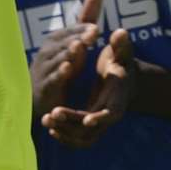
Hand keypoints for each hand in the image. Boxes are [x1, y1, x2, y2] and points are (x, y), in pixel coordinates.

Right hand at [31, 0, 102, 119]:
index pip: (73, 30)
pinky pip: (52, 78)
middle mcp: (49, 50)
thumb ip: (86, 20)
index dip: (84, 28)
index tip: (97, 27)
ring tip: (80, 46)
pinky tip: (67, 69)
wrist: (40, 97)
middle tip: (94, 32)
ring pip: (58, 57)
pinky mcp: (44, 86)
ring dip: (69, 51)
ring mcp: (45, 67)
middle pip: (66, 41)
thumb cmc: (60, 65)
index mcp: (57, 38)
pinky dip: (59, 73)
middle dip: (79, 36)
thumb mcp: (75, 42)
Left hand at [41, 27, 138, 148]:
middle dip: (73, 122)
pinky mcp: (88, 124)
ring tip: (45, 119)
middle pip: (93, 128)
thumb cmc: (122, 65)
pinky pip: (76, 137)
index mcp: (118, 100)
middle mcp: (108, 115)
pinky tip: (48, 125)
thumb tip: (121, 32)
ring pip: (82, 137)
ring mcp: (98, 123)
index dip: (101, 118)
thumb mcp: (122, 55)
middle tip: (53, 113)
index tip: (87, 120)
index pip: (112, 113)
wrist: (125, 80)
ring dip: (64, 131)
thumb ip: (121, 45)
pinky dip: (63, 134)